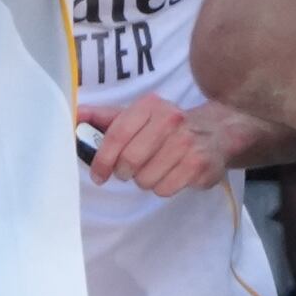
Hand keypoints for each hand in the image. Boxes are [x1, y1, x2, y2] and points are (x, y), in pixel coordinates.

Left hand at [79, 92, 229, 195]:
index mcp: (150, 106)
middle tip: (129, 172)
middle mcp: (171, 120)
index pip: (117, 135)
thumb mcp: (140, 115)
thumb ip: (107, 117)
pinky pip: (166, 189)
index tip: (98, 175)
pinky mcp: (200, 164)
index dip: (103, 159)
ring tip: (154, 170)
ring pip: (146, 179)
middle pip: (130, 161)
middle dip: (125, 172)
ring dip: (145, 180)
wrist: (218, 131)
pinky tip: (170, 175)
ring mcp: (187, 143)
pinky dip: (163, 187)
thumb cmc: (168, 126)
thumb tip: (76, 115)